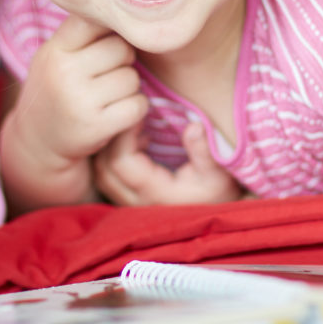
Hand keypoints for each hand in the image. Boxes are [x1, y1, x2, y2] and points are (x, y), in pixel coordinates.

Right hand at [0, 15, 149, 209]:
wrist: (38, 143)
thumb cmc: (56, 90)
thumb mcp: (56, 56)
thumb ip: (82, 33)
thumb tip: (125, 4)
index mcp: (55, 50)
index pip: (94, 19)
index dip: (110, 28)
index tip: (107, 39)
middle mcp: (64, 72)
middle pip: (122, 48)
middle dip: (123, 61)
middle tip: (108, 74)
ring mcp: (80, 100)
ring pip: (132, 78)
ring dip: (129, 87)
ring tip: (109, 95)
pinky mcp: (96, 126)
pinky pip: (138, 105)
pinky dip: (135, 109)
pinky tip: (118, 112)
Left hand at [93, 120, 244, 205]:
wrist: (220, 211)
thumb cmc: (219, 190)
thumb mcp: (219, 171)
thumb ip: (204, 150)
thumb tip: (193, 126)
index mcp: (155, 193)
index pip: (121, 162)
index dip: (123, 134)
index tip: (138, 113)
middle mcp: (138, 203)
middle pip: (104, 168)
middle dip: (112, 138)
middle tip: (131, 116)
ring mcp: (133, 204)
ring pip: (102, 175)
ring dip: (110, 148)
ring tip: (134, 128)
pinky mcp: (132, 201)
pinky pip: (108, 178)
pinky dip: (113, 157)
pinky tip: (137, 142)